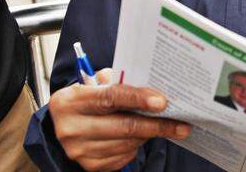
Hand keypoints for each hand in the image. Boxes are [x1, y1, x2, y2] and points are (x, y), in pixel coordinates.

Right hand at [49, 70, 189, 171]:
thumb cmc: (87, 98)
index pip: (110, 98)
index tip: (162, 102)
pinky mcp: (89, 165)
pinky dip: (136, 146)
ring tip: (162, 126)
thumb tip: (152, 90)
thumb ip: (118, 82)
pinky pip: (124, 156)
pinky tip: (141, 136)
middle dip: (156, 125)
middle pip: (123, 126)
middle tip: (181, 124)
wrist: (65, 123)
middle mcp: (71, 128)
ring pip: (127, 143)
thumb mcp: (95, 83)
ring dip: (148, 134)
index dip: (138, 99)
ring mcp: (79, 150)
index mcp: (69, 101)